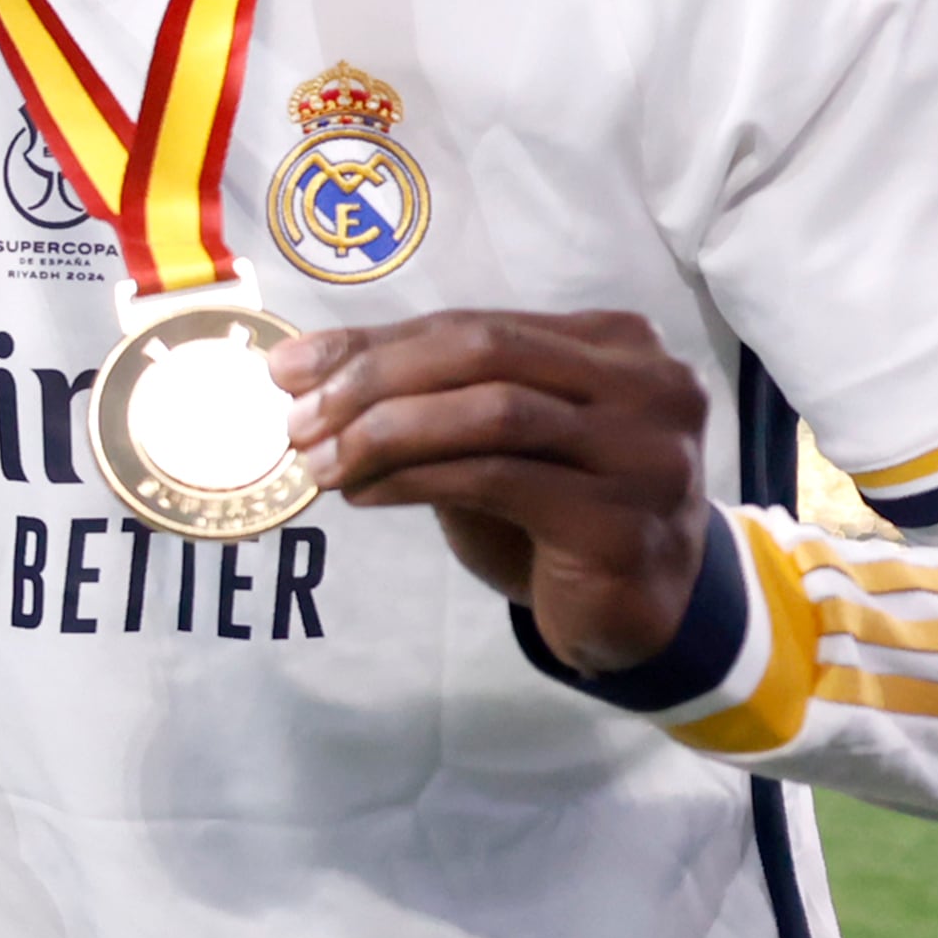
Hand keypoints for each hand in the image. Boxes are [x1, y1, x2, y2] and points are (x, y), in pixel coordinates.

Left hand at [271, 308, 715, 674]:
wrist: (642, 613)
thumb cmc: (557, 514)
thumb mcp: (494, 440)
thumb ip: (428, 394)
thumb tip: (304, 368)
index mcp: (619, 341)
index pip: (477, 324)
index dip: (376, 342)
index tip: (290, 369)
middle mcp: (648, 385)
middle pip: (485, 352)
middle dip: (376, 379)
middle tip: (299, 418)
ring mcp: (645, 453)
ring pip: (493, 411)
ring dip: (387, 432)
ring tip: (319, 463)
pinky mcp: (623, 523)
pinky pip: (497, 480)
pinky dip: (416, 480)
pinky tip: (364, 494)